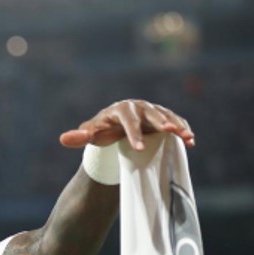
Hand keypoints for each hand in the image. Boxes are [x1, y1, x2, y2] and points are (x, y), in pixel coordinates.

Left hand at [59, 99, 194, 150]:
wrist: (116, 127)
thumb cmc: (103, 131)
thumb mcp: (92, 134)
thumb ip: (80, 137)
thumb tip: (63, 139)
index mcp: (121, 109)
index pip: (127, 120)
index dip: (133, 133)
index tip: (138, 148)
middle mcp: (139, 106)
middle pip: (151, 113)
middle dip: (161, 122)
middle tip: (171, 132)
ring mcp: (153, 111)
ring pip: (167, 116)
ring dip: (178, 125)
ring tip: (187, 137)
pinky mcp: (163, 117)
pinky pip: (175, 121)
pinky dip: (183, 129)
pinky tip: (190, 141)